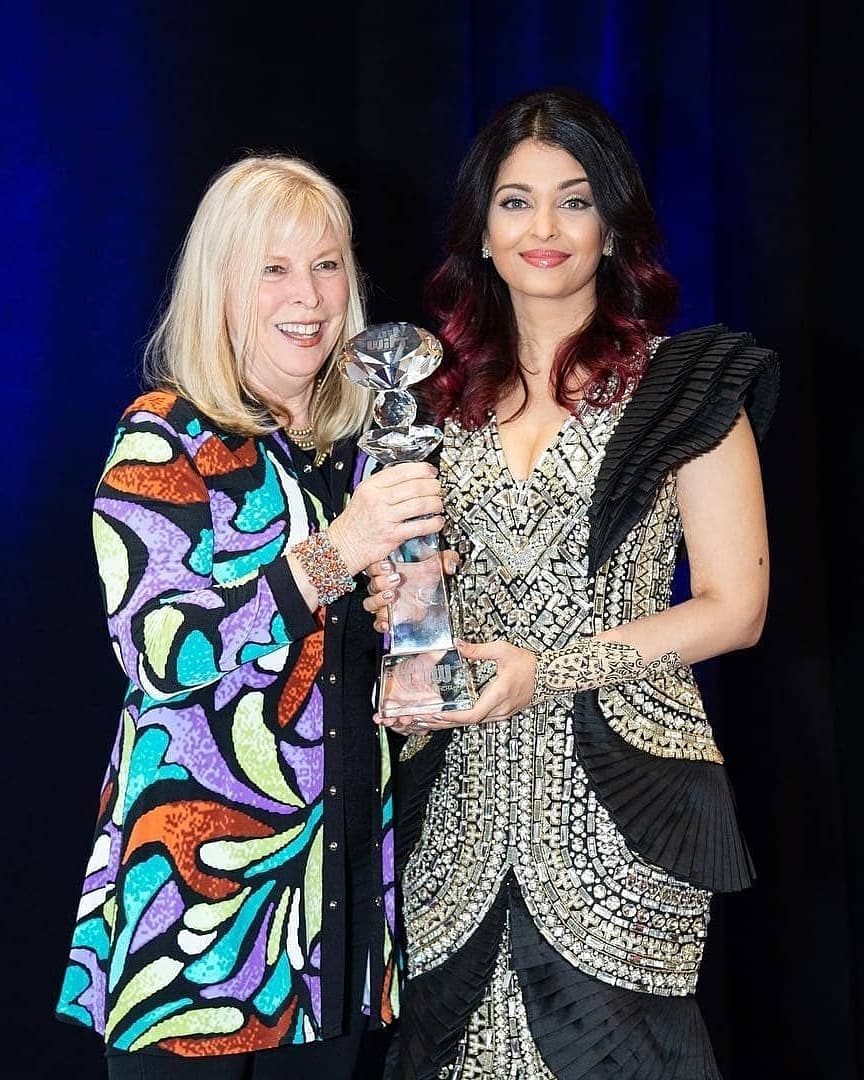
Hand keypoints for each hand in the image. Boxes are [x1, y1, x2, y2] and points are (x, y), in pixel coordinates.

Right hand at [327, 463, 443, 575]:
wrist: (343, 545)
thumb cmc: (355, 521)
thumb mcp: (364, 494)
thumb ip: (383, 484)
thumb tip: (409, 476)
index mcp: (371, 486)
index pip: (401, 471)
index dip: (422, 470)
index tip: (431, 472)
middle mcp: (378, 499)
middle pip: (414, 486)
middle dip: (433, 486)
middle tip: (438, 488)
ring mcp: (385, 518)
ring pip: (420, 504)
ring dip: (436, 503)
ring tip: (439, 504)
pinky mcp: (392, 535)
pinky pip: (419, 526)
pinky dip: (433, 523)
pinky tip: (437, 522)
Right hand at [363, 551, 459, 633]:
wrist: (428, 597)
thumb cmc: (424, 579)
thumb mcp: (435, 567)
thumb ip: (444, 560)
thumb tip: (451, 562)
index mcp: (389, 571)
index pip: (374, 566)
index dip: (379, 566)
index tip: (389, 565)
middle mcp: (384, 586)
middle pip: (372, 584)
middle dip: (381, 581)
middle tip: (396, 578)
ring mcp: (385, 603)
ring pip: (370, 603)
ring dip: (379, 600)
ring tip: (391, 596)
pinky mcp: (390, 617)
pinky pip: (378, 623)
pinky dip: (381, 624)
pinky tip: (387, 624)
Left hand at [374, 638, 536, 731]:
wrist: (550, 676)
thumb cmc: (528, 664)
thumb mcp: (503, 651)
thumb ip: (478, 650)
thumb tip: (458, 645)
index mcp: (499, 694)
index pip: (473, 714)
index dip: (454, 716)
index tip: (437, 712)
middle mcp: (500, 708)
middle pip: (469, 721)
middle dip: (445, 720)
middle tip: (423, 716)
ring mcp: (502, 713)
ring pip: (473, 722)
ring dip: (453, 721)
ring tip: (431, 716)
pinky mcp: (502, 712)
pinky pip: (479, 719)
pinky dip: (463, 718)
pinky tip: (450, 714)